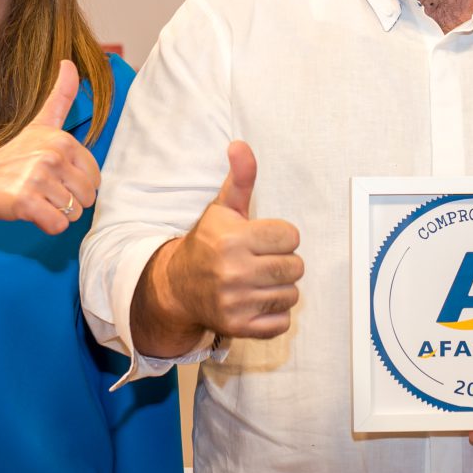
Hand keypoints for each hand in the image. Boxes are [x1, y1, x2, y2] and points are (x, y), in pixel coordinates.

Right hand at [0, 61, 99, 237]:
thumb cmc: (12, 158)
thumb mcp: (39, 124)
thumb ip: (59, 96)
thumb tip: (70, 61)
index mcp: (62, 139)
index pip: (95, 178)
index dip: (76, 184)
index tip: (51, 176)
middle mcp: (52, 155)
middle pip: (88, 197)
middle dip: (69, 202)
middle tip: (42, 191)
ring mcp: (38, 178)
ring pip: (73, 213)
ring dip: (55, 213)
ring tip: (34, 199)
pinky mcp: (26, 201)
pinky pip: (57, 226)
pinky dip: (46, 226)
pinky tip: (29, 212)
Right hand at [152, 142, 303, 340]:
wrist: (177, 287)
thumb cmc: (208, 244)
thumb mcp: (222, 209)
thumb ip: (240, 178)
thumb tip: (240, 145)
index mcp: (232, 240)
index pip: (291, 236)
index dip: (280, 236)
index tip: (262, 240)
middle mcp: (233, 272)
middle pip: (296, 266)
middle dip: (283, 262)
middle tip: (262, 262)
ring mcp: (236, 302)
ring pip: (292, 294)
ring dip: (280, 288)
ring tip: (258, 281)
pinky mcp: (239, 327)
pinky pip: (283, 322)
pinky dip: (275, 314)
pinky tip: (257, 302)